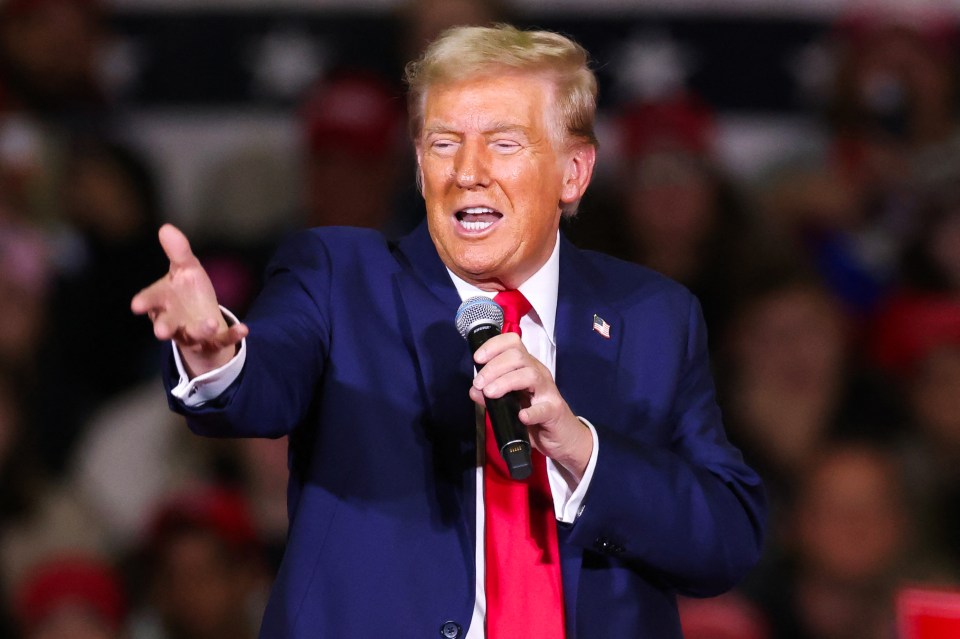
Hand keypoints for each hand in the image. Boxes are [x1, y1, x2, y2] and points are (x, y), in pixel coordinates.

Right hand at [130, 224, 247, 376]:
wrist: (202, 319)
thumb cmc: (187, 292)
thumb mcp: (186, 269)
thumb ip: (178, 252)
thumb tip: (165, 227)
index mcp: (163, 302)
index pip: (152, 300)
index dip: (145, 302)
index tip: (137, 305)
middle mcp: (174, 321)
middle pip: (167, 325)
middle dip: (164, 327)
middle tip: (161, 332)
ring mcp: (193, 334)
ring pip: (194, 335)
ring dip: (201, 330)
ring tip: (210, 325)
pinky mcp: (212, 342)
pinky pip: (222, 340)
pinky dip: (232, 335)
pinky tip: (244, 329)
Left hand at [469, 332, 592, 479]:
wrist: (562, 437)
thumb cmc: (535, 416)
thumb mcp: (510, 404)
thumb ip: (492, 396)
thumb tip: (474, 390)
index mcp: (526, 367)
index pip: (512, 343)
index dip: (494, 346)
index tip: (477, 359)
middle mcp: (538, 373)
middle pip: (517, 356)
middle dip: (493, 367)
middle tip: (479, 384)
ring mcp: (548, 391)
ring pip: (529, 375)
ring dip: (505, 382)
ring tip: (490, 393)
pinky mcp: (555, 411)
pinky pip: (544, 408)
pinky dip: (531, 411)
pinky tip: (521, 416)